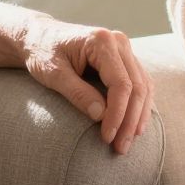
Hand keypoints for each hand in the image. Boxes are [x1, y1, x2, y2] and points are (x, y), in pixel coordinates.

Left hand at [18, 14, 152, 156]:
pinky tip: (134, 125)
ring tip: (128, 141)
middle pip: (138, 86)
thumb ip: (76, 92)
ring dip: (139, 116)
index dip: (117, 114)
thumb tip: (100, 116)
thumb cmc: (42, 53)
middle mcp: (119, 42)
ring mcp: (124, 49)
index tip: (107, 137)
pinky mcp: (124, 59)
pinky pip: (141, 83)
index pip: (121, 84)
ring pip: (144, 86)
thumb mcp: (53, 73)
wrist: (40, 36)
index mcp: (101, 41)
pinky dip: (139, 106)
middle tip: (120, 148)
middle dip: (130, 120)